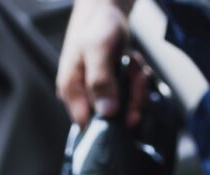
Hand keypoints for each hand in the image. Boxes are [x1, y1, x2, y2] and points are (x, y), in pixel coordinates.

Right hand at [56, 0, 149, 126]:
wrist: (106, 13)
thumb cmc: (96, 27)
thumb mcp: (97, 49)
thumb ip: (100, 80)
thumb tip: (107, 112)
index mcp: (71, 92)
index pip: (90, 125)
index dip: (112, 122)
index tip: (130, 109)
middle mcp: (84, 98)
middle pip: (112, 119)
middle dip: (130, 98)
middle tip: (136, 76)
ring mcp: (100, 96)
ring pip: (125, 108)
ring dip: (137, 88)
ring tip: (134, 66)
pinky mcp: (113, 92)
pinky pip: (130, 97)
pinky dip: (138, 83)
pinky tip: (135, 67)